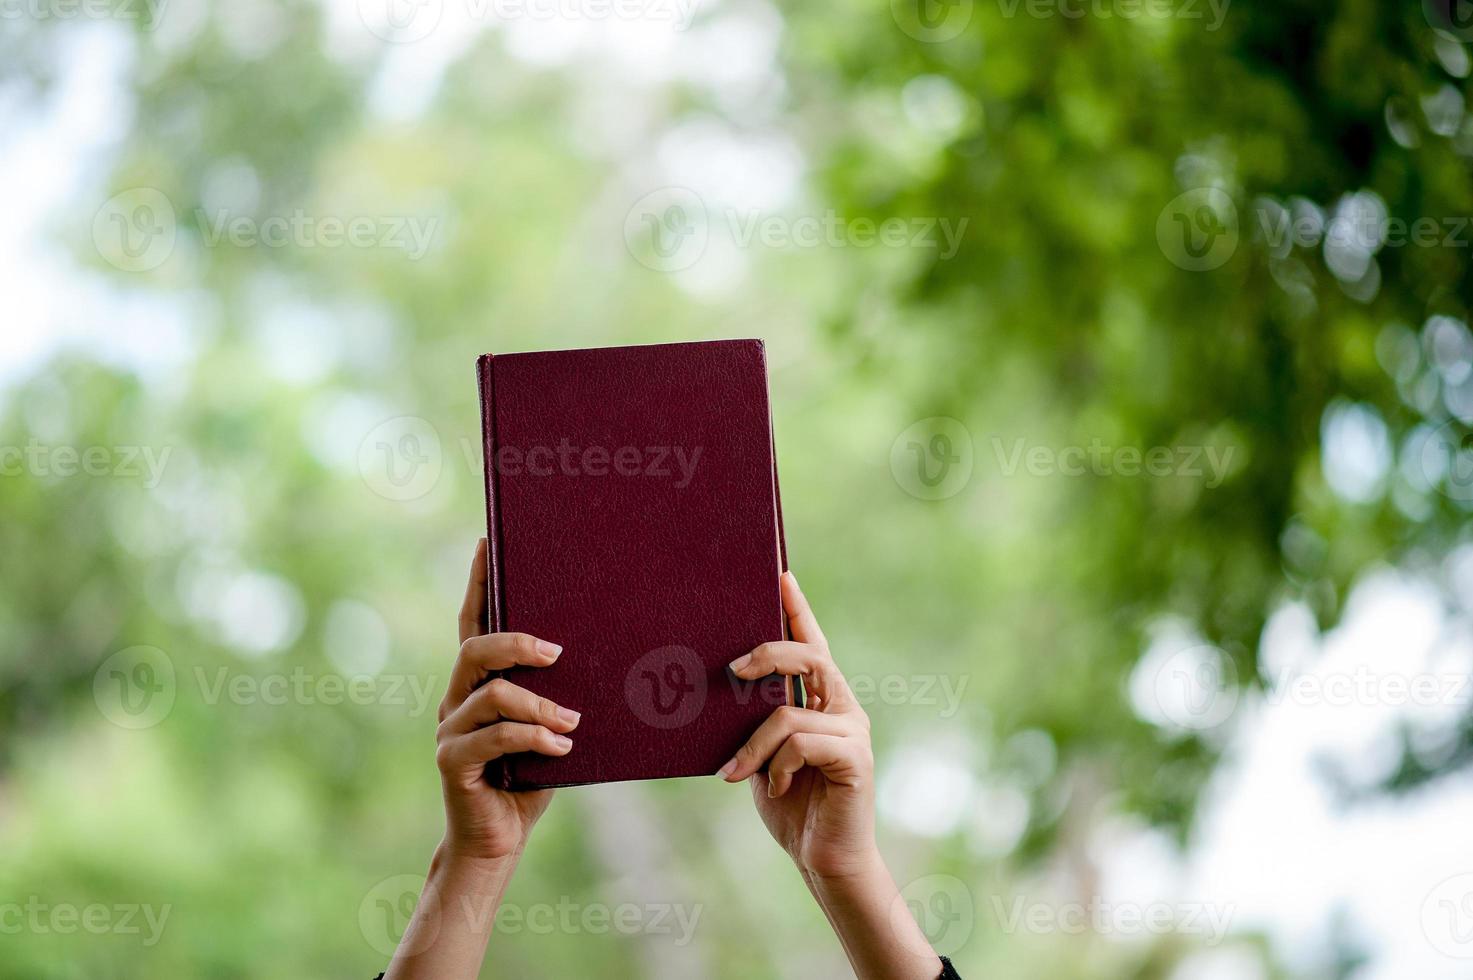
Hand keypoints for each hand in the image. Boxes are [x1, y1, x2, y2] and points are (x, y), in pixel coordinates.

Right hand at [435, 537, 580, 862]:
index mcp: (478, 684)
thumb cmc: (530, 779)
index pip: (473, 623)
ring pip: (490, 695)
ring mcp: (450, 730)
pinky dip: (531, 740)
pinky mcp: (453, 762)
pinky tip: (561, 750)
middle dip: (516, 643)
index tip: (485, 544)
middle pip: (476, 649)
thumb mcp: (550, 729)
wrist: (498, 841)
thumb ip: (561, 695)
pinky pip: (493, 739)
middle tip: (557, 652)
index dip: (477, 584)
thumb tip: (611, 656)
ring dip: (538, 705)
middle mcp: (457, 699)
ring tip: (572, 723)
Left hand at [719, 571, 876, 878]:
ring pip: (790, 711)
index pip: (811, 643)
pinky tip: (771, 787)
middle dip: (768, 652)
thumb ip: (756, 718)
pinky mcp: (854, 757)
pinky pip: (800, 741)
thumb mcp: (762, 753)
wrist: (823, 858)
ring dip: (753, 744)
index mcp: (822, 700)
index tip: (780, 574)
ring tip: (734, 773)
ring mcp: (852, 730)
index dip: (797, 608)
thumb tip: (725, 682)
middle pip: (810, 656)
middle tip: (733, 668)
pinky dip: (774, 765)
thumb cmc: (790, 805)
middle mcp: (843, 707)